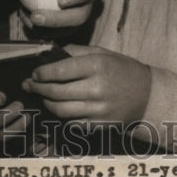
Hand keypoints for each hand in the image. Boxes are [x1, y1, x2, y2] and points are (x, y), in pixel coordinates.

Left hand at [22, 44, 151, 123]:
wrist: (146, 95)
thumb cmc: (122, 69)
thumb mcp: (102, 53)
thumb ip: (76, 52)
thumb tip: (49, 53)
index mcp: (97, 66)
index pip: (60, 71)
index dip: (42, 73)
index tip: (34, 73)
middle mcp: (97, 88)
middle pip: (56, 92)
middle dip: (38, 88)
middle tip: (29, 85)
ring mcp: (98, 109)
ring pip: (60, 110)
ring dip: (46, 103)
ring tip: (41, 96)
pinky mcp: (99, 125)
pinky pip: (71, 122)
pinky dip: (60, 115)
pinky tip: (57, 107)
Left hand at [23, 0, 99, 29]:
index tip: (60, 0)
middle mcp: (87, 5)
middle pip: (78, 17)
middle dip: (57, 20)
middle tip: (35, 16)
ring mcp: (77, 19)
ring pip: (65, 31)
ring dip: (44, 28)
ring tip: (26, 18)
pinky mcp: (66, 29)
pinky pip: (53, 34)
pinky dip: (37, 29)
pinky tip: (23, 16)